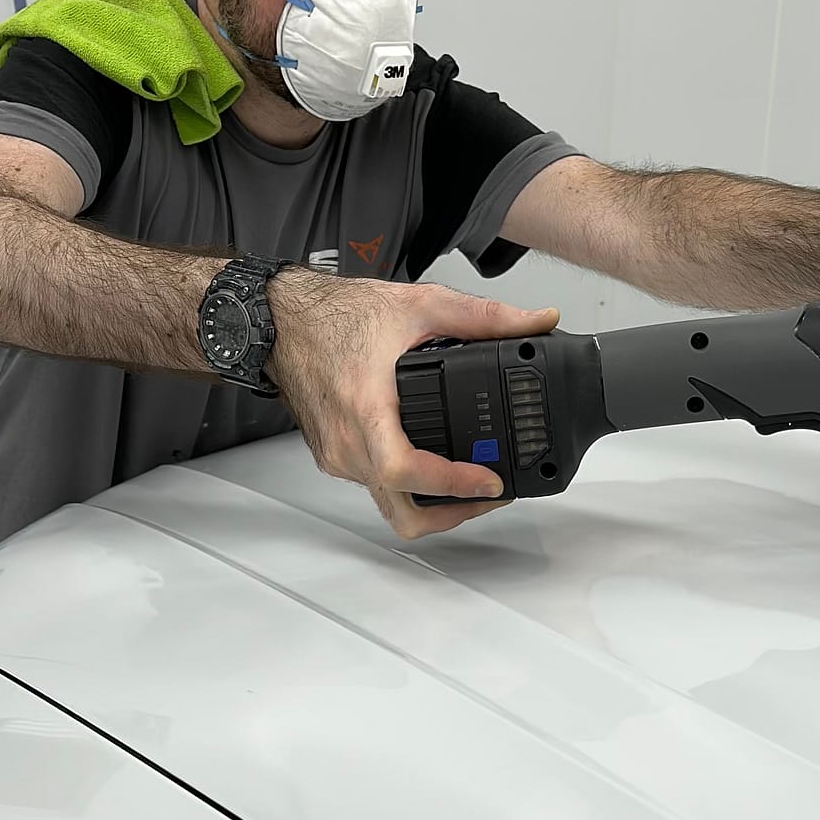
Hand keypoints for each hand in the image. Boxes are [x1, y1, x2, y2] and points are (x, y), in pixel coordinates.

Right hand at [265, 270, 559, 539]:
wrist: (283, 319)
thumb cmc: (335, 315)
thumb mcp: (420, 305)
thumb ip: (485, 317)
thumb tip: (536, 322)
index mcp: (368, 409)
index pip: (407, 471)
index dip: (454, 486)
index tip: (490, 483)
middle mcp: (348, 443)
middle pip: (402, 512)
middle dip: (453, 513)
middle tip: (489, 494)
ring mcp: (338, 455)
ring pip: (389, 503)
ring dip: (432, 501)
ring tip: (468, 482)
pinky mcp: (332, 456)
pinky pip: (374, 487)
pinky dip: (407, 486)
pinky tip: (429, 462)